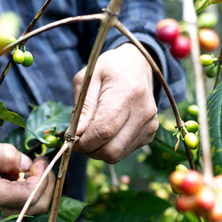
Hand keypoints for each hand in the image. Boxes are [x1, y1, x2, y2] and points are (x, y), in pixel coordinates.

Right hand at [0, 143, 54, 216]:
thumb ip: (8, 155)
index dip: (43, 176)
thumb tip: (27, 164)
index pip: (33, 193)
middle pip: (39, 206)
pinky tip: (12, 179)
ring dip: (36, 188)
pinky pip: (21, 208)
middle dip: (47, 184)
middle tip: (41, 165)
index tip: (40, 160)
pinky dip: (26, 193)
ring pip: (32, 209)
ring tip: (23, 170)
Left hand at [73, 43, 158, 162]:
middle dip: (89, 150)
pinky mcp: (150, 133)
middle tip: (78, 139)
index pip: (103, 131)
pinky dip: (109, 147)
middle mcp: (143, 112)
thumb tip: (74, 135)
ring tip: (90, 134)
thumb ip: (81, 108)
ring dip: (98, 151)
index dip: (83, 141)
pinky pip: (124, 152)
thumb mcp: (88, 79)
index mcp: (127, 93)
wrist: (137, 65)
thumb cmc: (109, 69)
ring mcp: (150, 125)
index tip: (71, 138)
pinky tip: (105, 132)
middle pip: (111, 150)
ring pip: (117, 155)